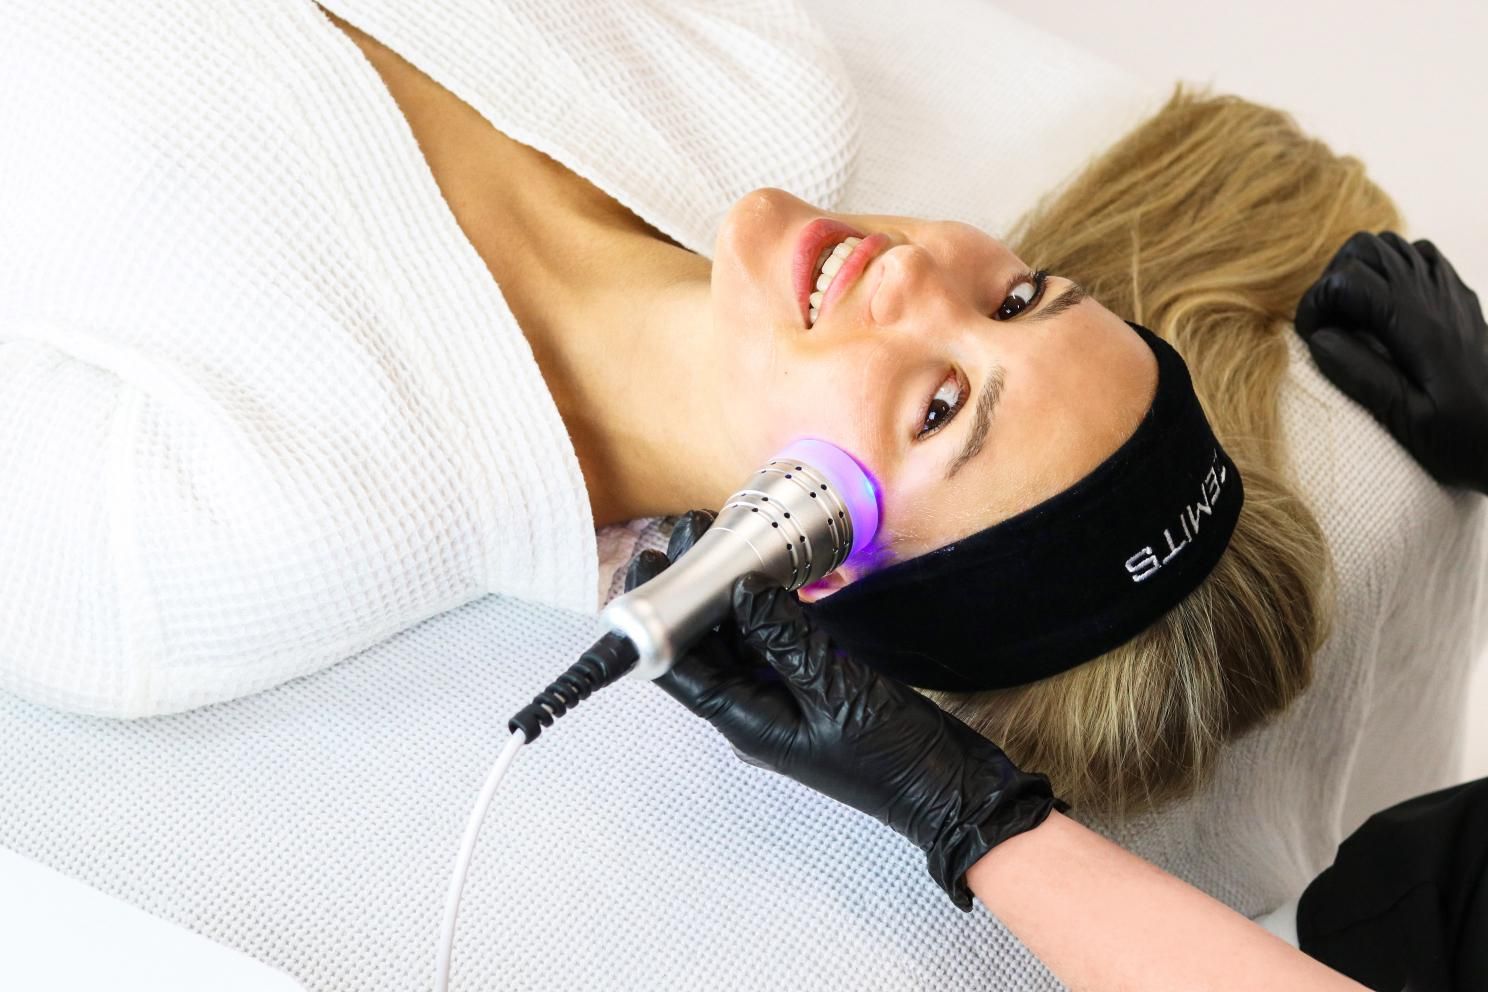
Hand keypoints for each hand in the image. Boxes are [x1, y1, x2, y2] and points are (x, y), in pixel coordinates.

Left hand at [624, 509, 1069, 910]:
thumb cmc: (892, 756)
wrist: (945, 788)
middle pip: (703, 647)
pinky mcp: (807, 686)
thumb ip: (787, 638)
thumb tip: (742, 591)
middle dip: (690, 592)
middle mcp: (752, 709)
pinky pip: (771, 642)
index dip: (656, 617)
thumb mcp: (837, 691)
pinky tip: (762, 571)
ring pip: (735, 640)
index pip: (679, 668)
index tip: (649, 565)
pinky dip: (762, 607)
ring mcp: (778, 698)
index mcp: (746, 721)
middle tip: (686, 534)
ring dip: (724, 594)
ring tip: (717, 539)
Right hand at [1294, 230, 1487, 493]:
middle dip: (1332, 280)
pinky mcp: (1459, 297)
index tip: (1310, 336)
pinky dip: (1392, 269)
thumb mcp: (1406, 419)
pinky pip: (1420, 256)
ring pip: (1391, 245)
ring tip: (1352, 314)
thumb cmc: (1463, 438)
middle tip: (1327, 323)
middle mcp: (1435, 296)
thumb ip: (1360, 375)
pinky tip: (1386, 304)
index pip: (1349, 281)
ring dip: (1360, 271)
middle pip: (1365, 249)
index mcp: (1417, 325)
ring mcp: (1450, 291)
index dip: (1316, 303)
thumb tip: (1318, 337)